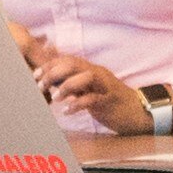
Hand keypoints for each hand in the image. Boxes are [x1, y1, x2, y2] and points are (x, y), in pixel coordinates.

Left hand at [17, 34, 151, 131]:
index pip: (67, 60)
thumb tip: (52, 81)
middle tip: (40, 86)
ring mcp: (105, 86)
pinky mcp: (110, 100)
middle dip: (53, 73)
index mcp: (91, 70)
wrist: (138, 112)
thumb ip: (74, 84)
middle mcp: (98, 74)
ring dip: (67, 86)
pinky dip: (78, 104)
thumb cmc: (110, 103)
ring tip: (55, 97)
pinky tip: (68, 111)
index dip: (49, 65)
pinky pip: (93, 99)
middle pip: (73, 64)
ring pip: (85, 77)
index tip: (35, 75)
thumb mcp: (90, 90)